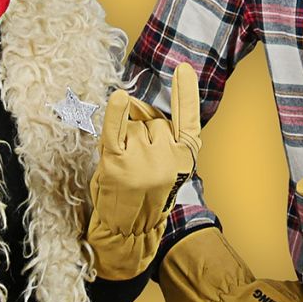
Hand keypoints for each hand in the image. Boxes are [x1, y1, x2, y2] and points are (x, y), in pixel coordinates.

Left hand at [86, 62, 201, 278]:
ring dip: (125, 135)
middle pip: (153, 119)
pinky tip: (117, 97)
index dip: (186, 94)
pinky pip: (115, 129)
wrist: (127, 231)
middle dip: (142, 129)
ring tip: (124, 163)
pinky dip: (114, 112)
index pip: (188, 121)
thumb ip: (163, 140)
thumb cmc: (143, 197)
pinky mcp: (117, 162)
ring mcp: (143, 159)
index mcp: (184, 159)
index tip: (183, 69)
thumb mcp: (166, 169)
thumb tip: (138, 106)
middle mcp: (167, 157)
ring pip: (132, 124)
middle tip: (136, 159)